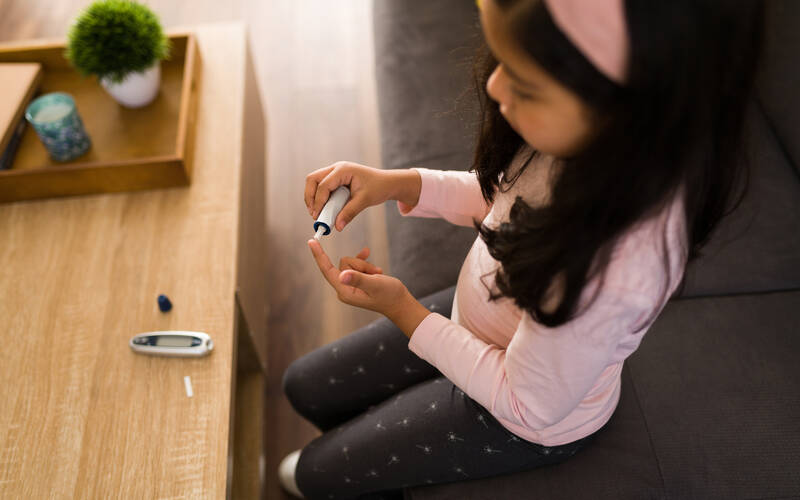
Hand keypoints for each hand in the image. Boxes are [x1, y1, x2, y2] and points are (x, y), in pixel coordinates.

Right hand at [304, 162, 421, 231]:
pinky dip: (320, 198)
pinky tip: (325, 209)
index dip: (318, 201)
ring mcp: (335, 172)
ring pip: (314, 182)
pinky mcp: (336, 179)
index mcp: (343, 170)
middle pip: (312, 179)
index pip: (324, 185)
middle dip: (310, 197)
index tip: (318, 217)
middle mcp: (336, 168)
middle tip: (313, 214)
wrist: (387, 183)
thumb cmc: (378, 188)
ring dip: (313, 197)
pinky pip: (322, 187)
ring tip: (317, 213)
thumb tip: (337, 227)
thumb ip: (350, 213)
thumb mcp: (364, 201)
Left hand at [307, 240, 431, 337]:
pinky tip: (376, 269)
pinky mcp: (355, 281)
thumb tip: (342, 275)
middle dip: (360, 264)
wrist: (400, 303)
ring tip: (377, 275)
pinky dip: (366, 264)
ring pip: (352, 263)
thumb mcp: (375, 284)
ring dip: (366, 266)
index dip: (319, 255)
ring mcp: (349, 285)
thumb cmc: (389, 295)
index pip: (327, 270)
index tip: (311, 241)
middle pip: (344, 263)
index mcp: (344, 291)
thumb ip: (358, 279)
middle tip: (375, 274)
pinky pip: (356, 265)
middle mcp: (344, 288)